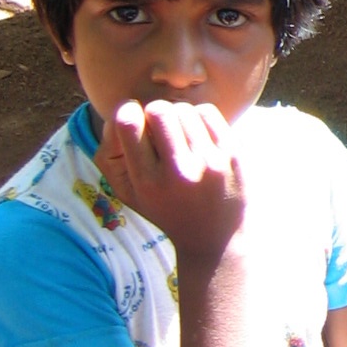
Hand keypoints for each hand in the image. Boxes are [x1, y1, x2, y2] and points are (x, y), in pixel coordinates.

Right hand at [97, 100, 245, 260]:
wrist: (213, 238)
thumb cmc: (165, 210)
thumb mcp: (130, 194)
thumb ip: (113, 156)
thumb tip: (124, 109)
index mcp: (147, 183)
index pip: (128, 123)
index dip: (128, 113)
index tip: (133, 119)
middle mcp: (179, 172)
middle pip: (159, 110)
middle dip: (155, 113)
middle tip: (159, 128)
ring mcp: (209, 162)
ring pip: (185, 109)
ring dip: (178, 116)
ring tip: (179, 134)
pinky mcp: (232, 155)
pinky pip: (208, 113)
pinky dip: (198, 117)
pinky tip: (197, 134)